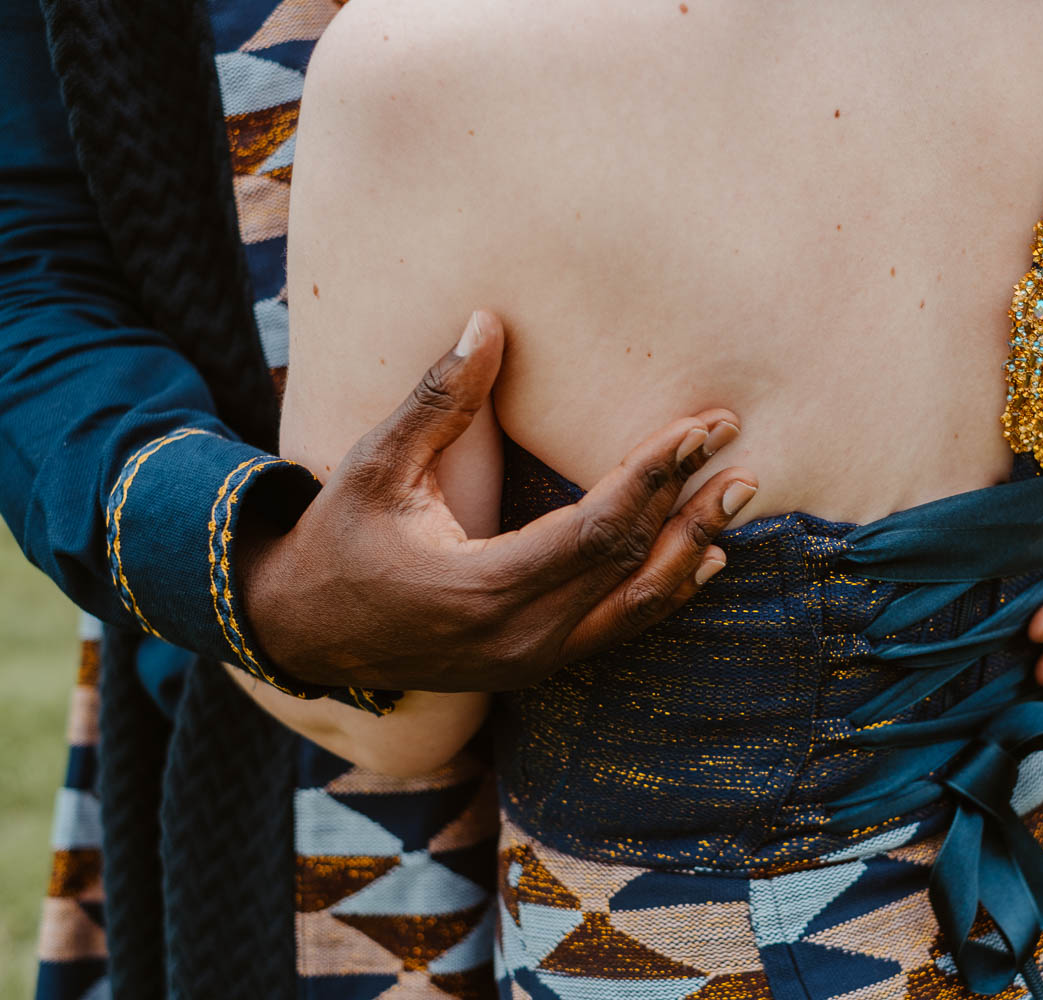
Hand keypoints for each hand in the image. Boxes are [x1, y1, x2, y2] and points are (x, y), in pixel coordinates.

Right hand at [240, 311, 756, 691]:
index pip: (595, 531)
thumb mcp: (374, 465)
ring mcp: (532, 660)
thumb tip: (488, 321)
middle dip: (689, 504)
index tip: (698, 428)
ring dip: (692, 550)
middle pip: (630, 568)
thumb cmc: (337, 540)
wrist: (305, 633)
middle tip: (737, 450)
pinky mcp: (537, 664)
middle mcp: (518, 637)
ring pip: (636, 609)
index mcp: (479, 588)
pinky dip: (664, 592)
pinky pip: (618, 630)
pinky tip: (702, 559)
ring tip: (737, 498)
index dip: (652, 476)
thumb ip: (438, 399)